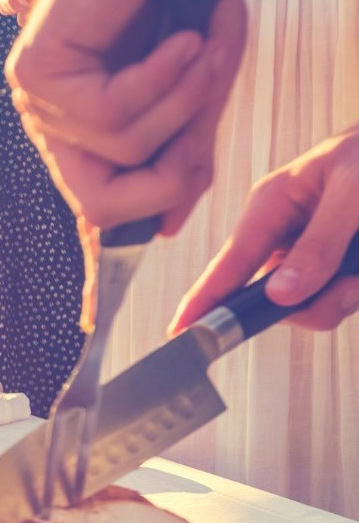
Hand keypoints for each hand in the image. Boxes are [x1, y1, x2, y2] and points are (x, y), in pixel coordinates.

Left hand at [6, 0, 246, 232]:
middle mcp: (55, 122)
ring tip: (201, 49)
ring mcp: (40, 100)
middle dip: (170, 179)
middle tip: (203, 127)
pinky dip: (164, 76)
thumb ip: (184, 150)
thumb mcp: (197, 86)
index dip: (118, 242)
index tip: (123, 268)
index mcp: (84, 132)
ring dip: (186, 100)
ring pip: (123, 150)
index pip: (93, 209)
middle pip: (98, 206)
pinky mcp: (36, 74)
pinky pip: (110, 111)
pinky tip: (180, 40)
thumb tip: (168, 224)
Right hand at [171, 128, 358, 333]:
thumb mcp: (353, 192)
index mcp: (271, 205)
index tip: (181, 330)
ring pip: (306, 305)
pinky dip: (353, 292)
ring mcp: (304, 253)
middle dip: (312, 303)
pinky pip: (332, 299)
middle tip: (351, 288)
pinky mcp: (329, 266)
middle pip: (271, 297)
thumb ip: (318, 243)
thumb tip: (280, 294)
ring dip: (341, 297)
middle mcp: (281, 234)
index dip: (203, 299)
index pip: (230, 262)